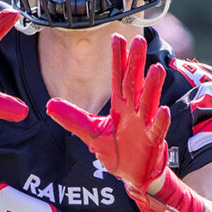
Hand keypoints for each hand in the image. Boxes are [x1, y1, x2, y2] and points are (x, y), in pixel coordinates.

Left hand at [46, 34, 169, 193]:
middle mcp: (134, 110)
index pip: (118, 77)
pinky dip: (159, 121)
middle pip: (134, 83)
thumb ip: (72, 117)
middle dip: (136, 63)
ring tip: (155, 69)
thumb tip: (49, 105)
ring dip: (152, 86)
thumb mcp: (91, 132)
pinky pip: (156, 130)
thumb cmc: (117, 150)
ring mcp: (144, 125)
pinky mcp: (151, 142)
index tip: (117, 37)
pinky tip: (162, 109)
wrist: (132, 175)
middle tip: (139, 40)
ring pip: (149, 102)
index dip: (118, 58)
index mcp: (121, 105)